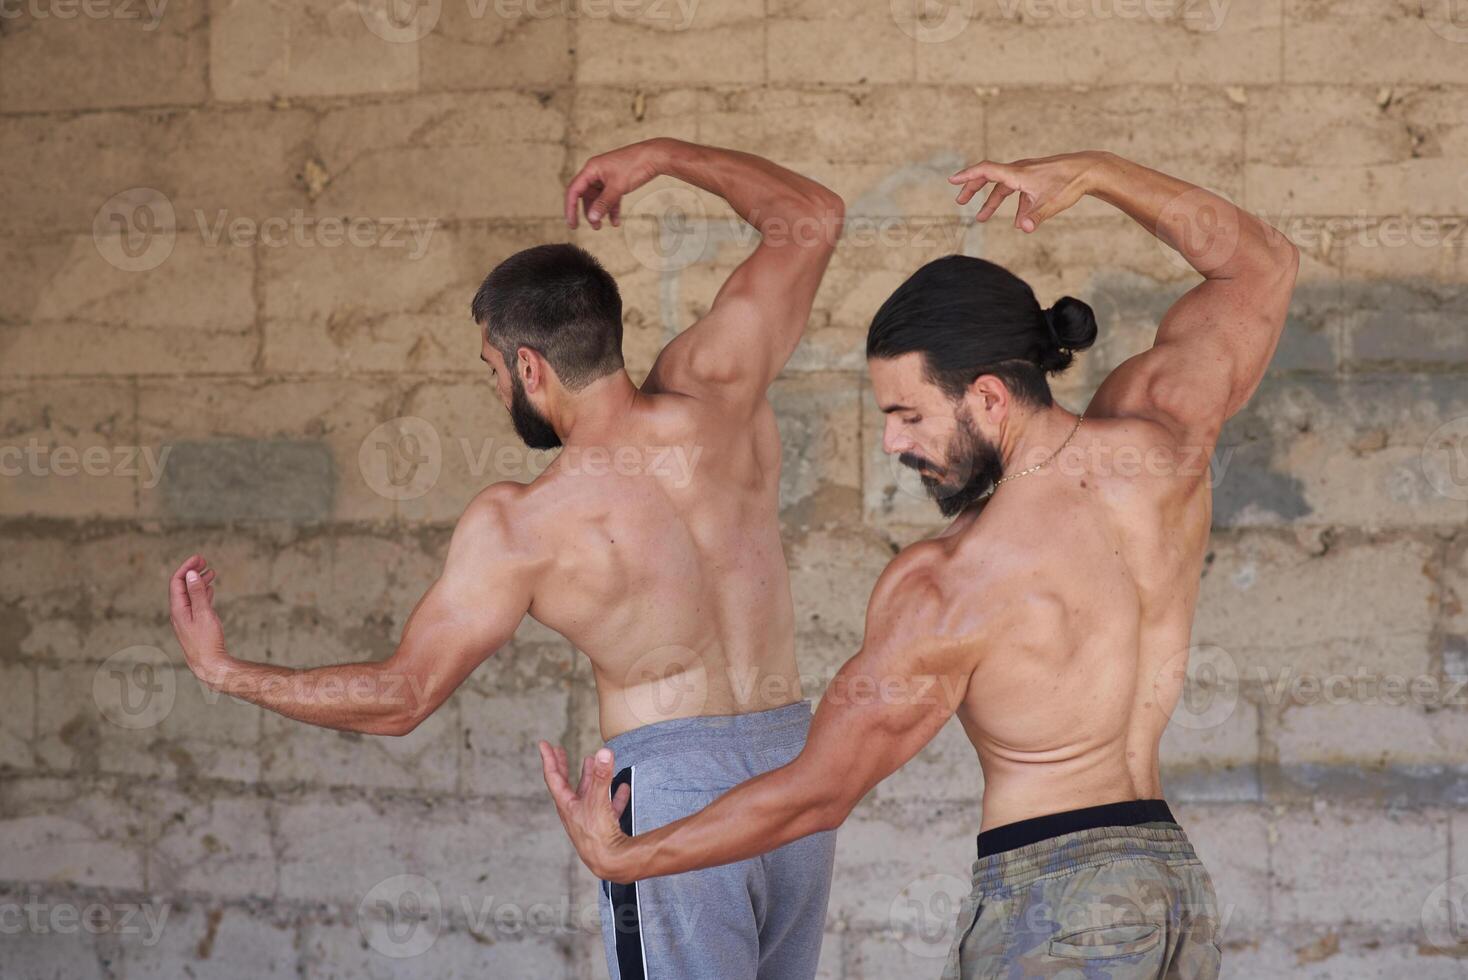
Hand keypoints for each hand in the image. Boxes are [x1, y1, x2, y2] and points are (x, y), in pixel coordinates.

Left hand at [168, 554, 229, 687]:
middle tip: (205, 561)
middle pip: (181, 586)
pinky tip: (210, 590)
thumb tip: (191, 574)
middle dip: (192, 572)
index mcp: (178, 608)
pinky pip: (195, 603)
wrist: (208, 664)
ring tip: (211, 573)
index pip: (177, 581)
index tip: (200, 559)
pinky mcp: (193, 624)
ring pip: (189, 595)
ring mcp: (185, 619)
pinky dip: (202, 593)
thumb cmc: (206, 640)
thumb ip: (197, 593)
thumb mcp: (204, 613)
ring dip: (199, 582)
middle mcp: (178, 612)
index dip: (186, 568)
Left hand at [538, 742, 634, 880]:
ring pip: (588, 794)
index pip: (554, 777)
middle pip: (566, 784)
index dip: (549, 759)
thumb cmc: (598, 836)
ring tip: (592, 763)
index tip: (544, 744)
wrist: (610, 863)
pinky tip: (623, 787)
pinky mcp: (603, 828)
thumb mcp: (598, 802)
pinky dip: (615, 796)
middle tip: (559, 750)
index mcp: (567, 806)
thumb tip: (604, 751)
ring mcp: (588, 820)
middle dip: (564, 766)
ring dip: (590, 777)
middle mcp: (575, 812)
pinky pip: (608, 807)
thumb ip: (602, 776)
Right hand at [564, 139, 672, 229]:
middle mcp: (596, 171)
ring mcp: (606, 176)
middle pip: (585, 196)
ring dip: (600, 212)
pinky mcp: (616, 180)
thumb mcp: (618, 187)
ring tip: (602, 226)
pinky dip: (611, 208)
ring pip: (598, 198)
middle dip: (589, 212)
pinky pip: (609, 197)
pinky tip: (615, 220)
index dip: (570, 208)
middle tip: (594, 227)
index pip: (574, 191)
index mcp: (591, 169)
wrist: (655, 156)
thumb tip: (592, 218)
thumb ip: (604, 204)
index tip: (572, 224)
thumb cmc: (636, 165)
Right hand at [949, 152, 1107, 232]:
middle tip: (960, 201)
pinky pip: (1019, 192)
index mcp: (1018, 174)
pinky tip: (1019, 222)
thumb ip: (1034, 217)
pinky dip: (1014, 205)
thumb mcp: (1051, 203)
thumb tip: (1022, 229)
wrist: (1089, 169)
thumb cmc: (1070, 183)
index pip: (986, 171)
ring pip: (1003, 186)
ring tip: (982, 219)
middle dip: (973, 189)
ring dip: (991, 201)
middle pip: (990, 177)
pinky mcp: (1036, 179)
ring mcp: (1028, 174)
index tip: (952, 181)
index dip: (967, 176)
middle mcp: (1020, 171)